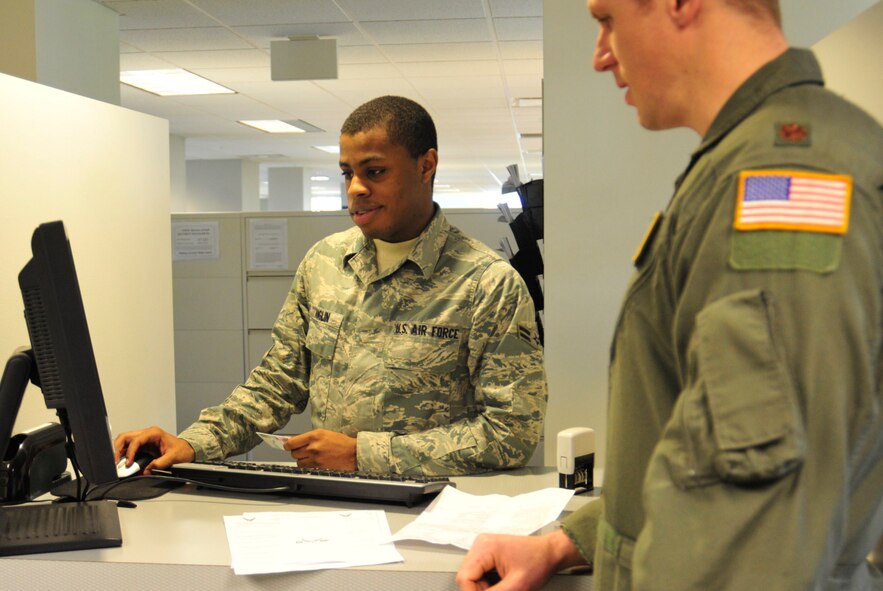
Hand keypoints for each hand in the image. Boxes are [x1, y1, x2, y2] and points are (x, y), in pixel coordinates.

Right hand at [114, 426, 194, 474]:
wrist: (187, 450)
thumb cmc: (182, 450)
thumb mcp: (173, 457)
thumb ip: (160, 463)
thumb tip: (147, 470)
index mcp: (154, 433)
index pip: (136, 440)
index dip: (130, 451)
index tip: (128, 463)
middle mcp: (146, 434)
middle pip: (126, 437)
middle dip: (118, 448)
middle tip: (115, 461)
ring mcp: (144, 439)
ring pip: (125, 441)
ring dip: (119, 451)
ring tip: (117, 463)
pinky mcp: (143, 446)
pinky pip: (129, 448)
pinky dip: (124, 455)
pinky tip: (123, 463)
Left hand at [284, 429, 356, 470]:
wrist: (353, 453)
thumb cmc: (341, 442)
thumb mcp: (324, 433)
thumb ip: (309, 437)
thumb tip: (294, 441)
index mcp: (314, 435)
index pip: (292, 442)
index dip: (288, 445)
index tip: (288, 446)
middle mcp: (313, 447)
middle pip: (294, 453)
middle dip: (296, 452)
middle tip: (303, 451)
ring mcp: (315, 458)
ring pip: (298, 462)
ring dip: (302, 460)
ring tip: (310, 457)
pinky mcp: (318, 467)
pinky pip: (306, 468)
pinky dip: (307, 466)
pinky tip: (314, 462)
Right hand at [456, 530, 585, 590]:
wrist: (551, 552)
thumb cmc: (539, 562)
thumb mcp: (517, 586)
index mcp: (485, 548)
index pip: (464, 577)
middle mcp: (481, 544)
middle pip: (466, 576)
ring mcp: (484, 547)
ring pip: (472, 576)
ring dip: (483, 588)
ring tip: (503, 588)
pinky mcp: (488, 552)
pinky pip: (479, 572)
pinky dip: (487, 583)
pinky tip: (501, 583)